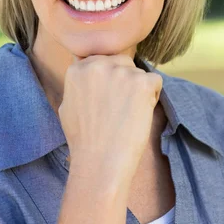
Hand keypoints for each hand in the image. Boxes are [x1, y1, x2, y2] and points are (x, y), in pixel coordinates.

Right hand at [58, 53, 162, 189]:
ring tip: (128, 115)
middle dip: (125, 81)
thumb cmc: (83, 140)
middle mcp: (98, 64)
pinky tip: (140, 114)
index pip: (103, 61)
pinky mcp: (142, 83)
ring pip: (139, 73)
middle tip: (120, 109)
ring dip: (139, 90)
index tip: (107, 102)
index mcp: (78, 69)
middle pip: (122, 62)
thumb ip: (79, 84)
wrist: (99, 162)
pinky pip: (155, 81)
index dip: (109, 82)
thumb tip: (86, 72)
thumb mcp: (67, 105)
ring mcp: (121, 72)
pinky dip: (153, 97)